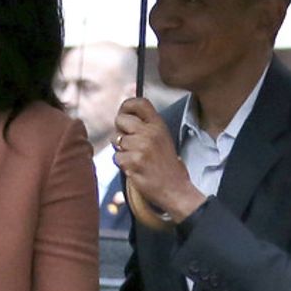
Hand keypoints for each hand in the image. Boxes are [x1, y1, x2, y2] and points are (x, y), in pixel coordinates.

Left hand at [112, 97, 207, 221]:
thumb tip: (122, 117)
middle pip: (120, 119)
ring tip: (136, 158)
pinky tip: (135, 168)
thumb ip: (146, 126)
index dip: (126, 106)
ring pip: (115, 140)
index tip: (123, 114)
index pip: (139, 102)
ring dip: (121, 150)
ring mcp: (141, 147)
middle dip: (119, 131)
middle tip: (128, 143)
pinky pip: (116, 158)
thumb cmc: (165, 164)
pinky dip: (122, 164)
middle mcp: (150, 132)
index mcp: (158, 124)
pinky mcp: (133, 162)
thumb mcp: (162, 138)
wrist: (174, 188)